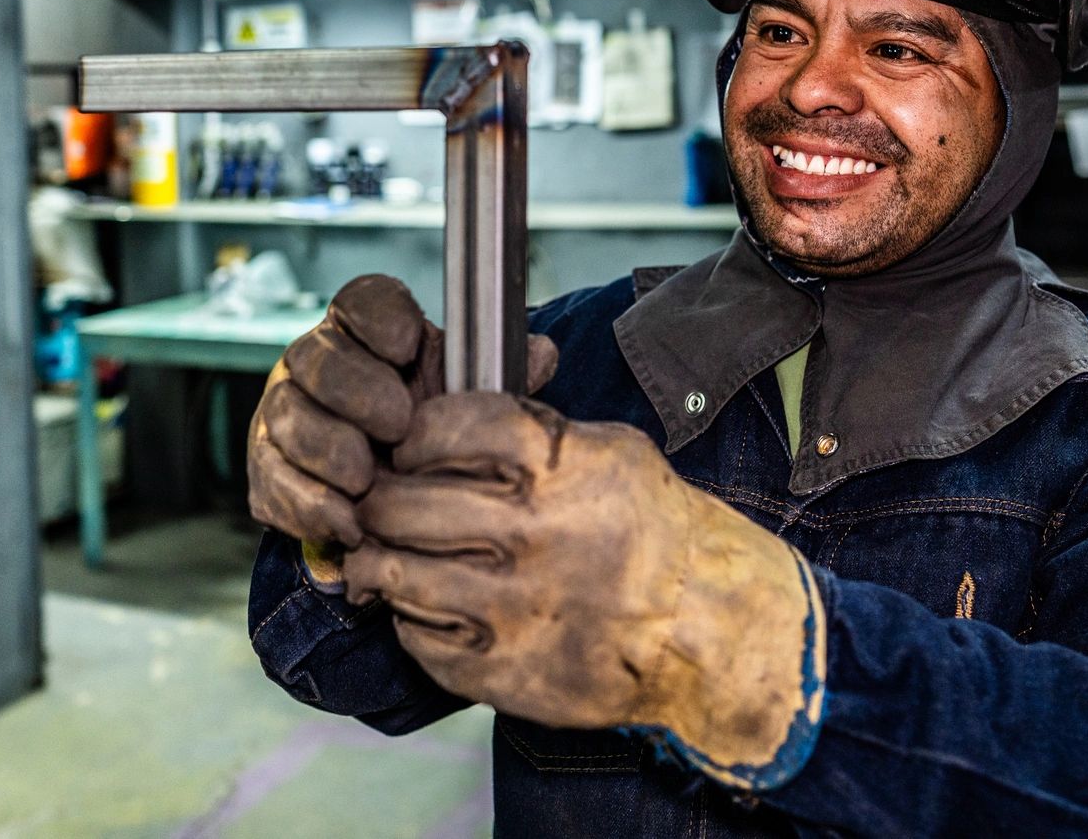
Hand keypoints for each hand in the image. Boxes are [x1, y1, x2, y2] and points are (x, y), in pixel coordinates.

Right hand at [245, 275, 555, 548]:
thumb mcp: (463, 402)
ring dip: (328, 450)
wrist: (386, 499)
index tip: (408, 345)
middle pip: (318, 357)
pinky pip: (274, 480)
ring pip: (289, 417)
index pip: (361, 301)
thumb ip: (499, 378)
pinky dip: (308, 504)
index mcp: (365, 334)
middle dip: (355, 390)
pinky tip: (345, 522)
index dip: (379, 317)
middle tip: (397, 426)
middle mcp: (316, 364)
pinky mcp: (268, 470)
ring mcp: (285, 414)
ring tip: (366, 482)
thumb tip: (543, 354)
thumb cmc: (428, 436)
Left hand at [342, 393, 824, 785]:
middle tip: (381, 507)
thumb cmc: (652, 528)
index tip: (409, 450)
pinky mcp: (502, 670)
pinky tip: (432, 607)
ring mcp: (513, 607)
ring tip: (388, 558)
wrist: (707, 628)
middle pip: (399, 503)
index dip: (412, 437)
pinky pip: (417, 636)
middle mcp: (530, 532)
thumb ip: (529, 430)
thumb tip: (442, 417)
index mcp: (556, 465)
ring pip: (393, 572)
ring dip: (382, 562)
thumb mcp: (607, 450)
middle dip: (380, 502)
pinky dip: (412, 619)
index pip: (439, 428)